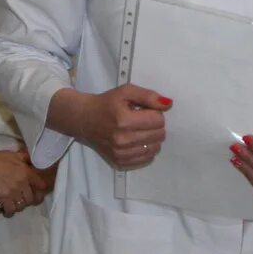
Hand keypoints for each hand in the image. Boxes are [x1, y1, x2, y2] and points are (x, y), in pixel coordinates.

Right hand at [0, 149, 48, 214]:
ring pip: (22, 205)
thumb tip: (31, 158)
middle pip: (31, 198)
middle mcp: (22, 182)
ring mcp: (13, 191)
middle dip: (27, 201)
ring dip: (18, 207)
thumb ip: (23, 158)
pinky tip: (6, 210)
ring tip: (13, 206)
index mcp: (26, 171)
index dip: (40, 191)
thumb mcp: (12, 155)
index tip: (37, 194)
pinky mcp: (3, 198)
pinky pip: (11, 210)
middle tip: (22, 201)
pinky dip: (9, 212)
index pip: (41, 185)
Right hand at [51, 84, 170, 168]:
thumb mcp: (126, 92)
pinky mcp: (120, 162)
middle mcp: (122, 139)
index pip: (158, 120)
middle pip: (159, 135)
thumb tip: (168, 104)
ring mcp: (121, 153)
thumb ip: (148, 96)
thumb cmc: (106, 103)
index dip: (155, 113)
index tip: (144, 111)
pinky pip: (146, 158)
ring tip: (139, 130)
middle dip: (154, 125)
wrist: (84, 119)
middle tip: (141, 120)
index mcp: (124, 120)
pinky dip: (146, 149)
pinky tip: (136, 140)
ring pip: (155, 148)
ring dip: (151, 138)